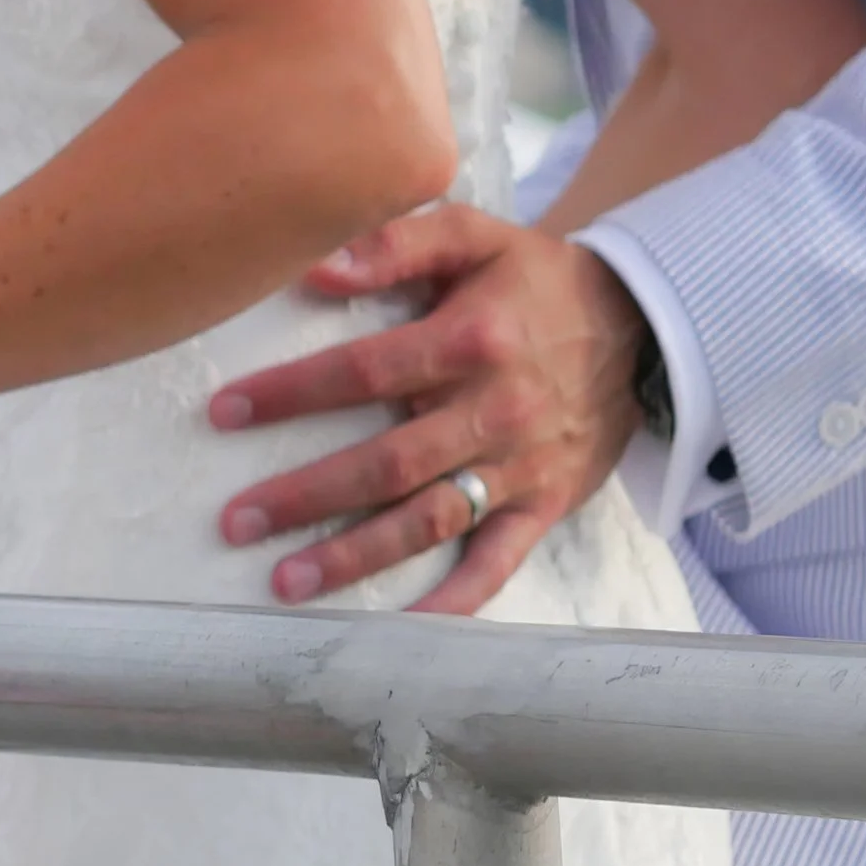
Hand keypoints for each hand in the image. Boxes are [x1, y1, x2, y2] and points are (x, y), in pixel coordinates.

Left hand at [210, 205, 645, 614]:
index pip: (365, 371)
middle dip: (305, 497)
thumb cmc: (534, 279)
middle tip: (235, 522)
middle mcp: (493, 411)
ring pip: (428, 522)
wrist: (640, 326)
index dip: (292, 394)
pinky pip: (496, 564)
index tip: (225, 413)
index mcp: (470, 340)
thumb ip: (396, 242)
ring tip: (285, 581)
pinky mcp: (543, 506)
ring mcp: (518, 467)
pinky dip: (453, 604)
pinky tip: (400, 629)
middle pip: (386, 464)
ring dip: (355, 557)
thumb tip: (316, 267)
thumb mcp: (475, 236)